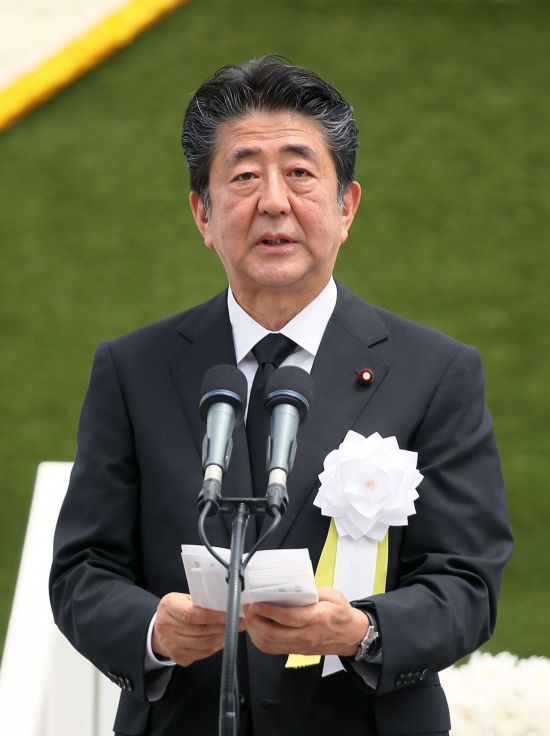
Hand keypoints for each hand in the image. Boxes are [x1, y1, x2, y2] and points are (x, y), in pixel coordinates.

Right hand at [152, 593, 241, 666]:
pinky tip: (221, 640)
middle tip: (238, 622)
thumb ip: (199, 601)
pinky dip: (215, 647)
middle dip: (222, 627)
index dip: (212, 616)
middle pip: (200, 630)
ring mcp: (171, 645)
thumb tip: (225, 604)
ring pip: (203, 644)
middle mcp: (167, 627)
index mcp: (169, 606)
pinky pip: (201, 654)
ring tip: (233, 631)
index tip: (228, 615)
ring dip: (221, 637)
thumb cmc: (176, 609)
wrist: (159, 630)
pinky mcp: (178, 657)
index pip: (191, 614)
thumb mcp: (183, 598)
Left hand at [243, 587, 369, 656]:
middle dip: (255, 621)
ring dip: (255, 631)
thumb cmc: (342, 613)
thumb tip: (292, 586)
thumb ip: (314, 590)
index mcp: (316, 619)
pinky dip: (260, 640)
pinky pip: (273, 649)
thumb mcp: (333, 595)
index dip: (269, 611)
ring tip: (249, 616)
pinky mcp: (295, 652)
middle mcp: (306, 636)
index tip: (255, 603)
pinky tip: (256, 627)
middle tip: (247, 607)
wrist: (352, 636)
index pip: (289, 618)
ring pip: (270, 645)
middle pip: (274, 634)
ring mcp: (299, 646)